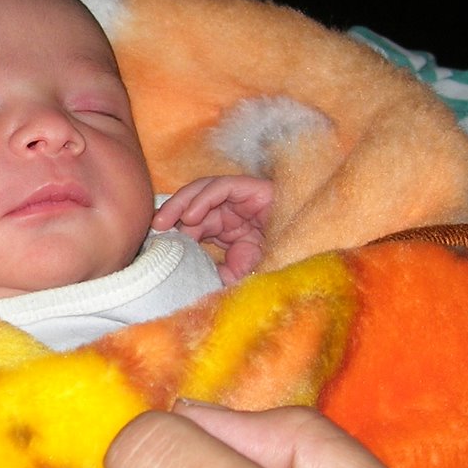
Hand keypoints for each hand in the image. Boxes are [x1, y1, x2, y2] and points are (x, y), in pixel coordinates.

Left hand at [153, 176, 272, 283]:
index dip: (175, 230)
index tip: (158, 243)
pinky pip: (222, 186)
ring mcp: (242, 199)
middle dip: (172, 214)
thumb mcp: (242, 273)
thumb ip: (220, 274)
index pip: (193, 223)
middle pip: (194, 204)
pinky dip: (204, 198)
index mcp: (226, 229)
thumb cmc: (279, 262)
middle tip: (155, 230)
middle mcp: (231, 211)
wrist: (312, 250)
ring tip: (166, 222)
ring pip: (203, 190)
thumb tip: (192, 280)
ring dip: (181, 203)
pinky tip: (192, 216)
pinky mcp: (253, 188)